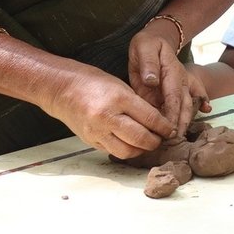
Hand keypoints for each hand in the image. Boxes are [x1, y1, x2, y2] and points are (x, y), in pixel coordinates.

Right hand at [43, 64, 175, 159]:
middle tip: (162, 139)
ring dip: (141, 150)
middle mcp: (108, 117)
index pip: (150, 118)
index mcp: (119, 99)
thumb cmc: (93, 82)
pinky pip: (113, 151)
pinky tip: (132, 145)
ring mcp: (97, 131)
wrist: (61, 89)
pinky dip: (126, 150)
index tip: (171, 130)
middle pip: (140, 138)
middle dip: (155, 142)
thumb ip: (138, 104)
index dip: (164, 127)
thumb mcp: (121, 86)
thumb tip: (158, 121)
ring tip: (148, 143)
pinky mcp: (90, 141)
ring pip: (127, 151)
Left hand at [129, 24, 198, 137]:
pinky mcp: (176, 89)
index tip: (169, 128)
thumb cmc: (148, 45)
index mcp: (172, 72)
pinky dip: (201, 104)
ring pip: (187, 105)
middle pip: (185, 104)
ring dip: (185, 121)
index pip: (174, 97)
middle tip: (174, 139)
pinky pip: (192, 97)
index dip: (172, 113)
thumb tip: (152, 81)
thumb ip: (148, 64)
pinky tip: (207, 109)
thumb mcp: (144, 49)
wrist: (154, 40)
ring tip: (179, 136)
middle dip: (181, 123)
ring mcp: (181, 85)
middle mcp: (181, 80)